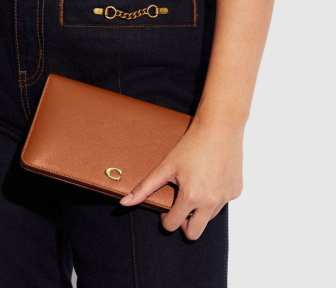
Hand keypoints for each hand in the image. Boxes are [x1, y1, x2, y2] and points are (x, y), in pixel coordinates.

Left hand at [119, 119, 243, 239]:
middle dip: (184, 224)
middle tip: (179, 206)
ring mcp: (226, 197)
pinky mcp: (236, 190)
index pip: (173, 225)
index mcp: (192, 197)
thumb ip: (144, 188)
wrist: (219, 127)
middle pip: (194, 233)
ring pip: (209, 218)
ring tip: (194, 186)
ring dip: (200, 209)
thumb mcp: (166, 166)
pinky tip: (209, 177)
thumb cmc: (191, 144)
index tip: (165, 207)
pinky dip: (214, 196)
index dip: (165, 218)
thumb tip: (124, 203)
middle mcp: (212, 202)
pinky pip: (222, 203)